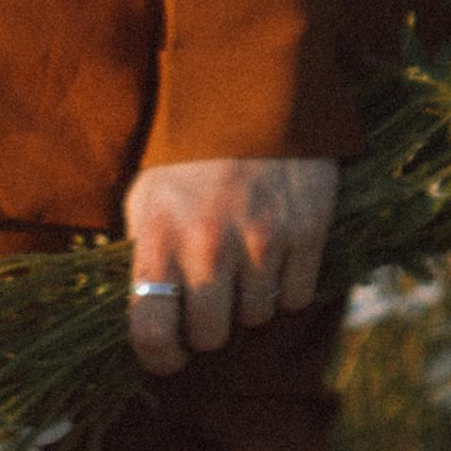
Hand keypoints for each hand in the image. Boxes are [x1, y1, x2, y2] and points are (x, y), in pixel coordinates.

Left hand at [122, 156, 337, 377]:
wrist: (254, 92)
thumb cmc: (191, 151)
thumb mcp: (148, 193)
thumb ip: (143, 251)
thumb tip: (144, 309)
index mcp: (160, 236)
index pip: (152, 331)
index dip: (160, 358)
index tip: (170, 358)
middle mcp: (209, 245)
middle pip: (210, 336)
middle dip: (209, 327)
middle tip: (212, 300)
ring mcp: (262, 241)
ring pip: (256, 318)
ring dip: (249, 302)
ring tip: (245, 262)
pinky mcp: (306, 233)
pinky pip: (296, 297)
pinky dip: (287, 286)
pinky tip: (277, 252)